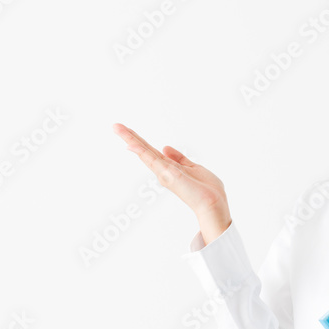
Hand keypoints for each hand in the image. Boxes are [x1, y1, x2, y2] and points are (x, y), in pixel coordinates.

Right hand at [112, 122, 230, 226]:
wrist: (213, 202)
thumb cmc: (206, 189)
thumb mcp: (193, 167)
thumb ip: (179, 158)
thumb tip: (165, 147)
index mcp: (169, 168)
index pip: (152, 151)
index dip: (140, 141)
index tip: (129, 131)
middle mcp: (163, 171)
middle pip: (144, 150)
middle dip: (130, 137)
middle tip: (116, 126)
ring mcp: (163, 173)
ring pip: (144, 152)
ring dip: (130, 139)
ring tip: (117, 128)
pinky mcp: (167, 174)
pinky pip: (151, 160)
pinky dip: (140, 151)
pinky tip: (130, 144)